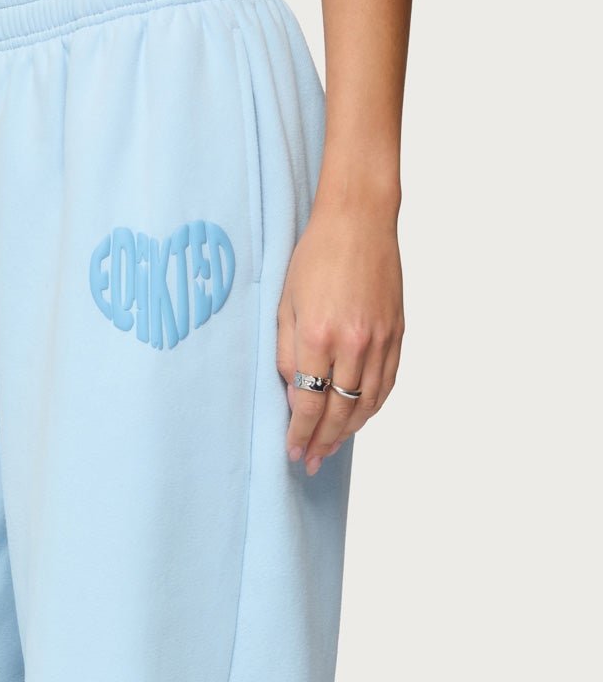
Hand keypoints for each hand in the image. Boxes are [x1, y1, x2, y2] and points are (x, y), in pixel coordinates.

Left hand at [276, 202, 403, 474]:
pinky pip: (387, 383)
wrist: (359, 220)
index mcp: (318, 337)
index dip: (300, 434)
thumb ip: (287, 355)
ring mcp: (380, 339)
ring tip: (332, 447)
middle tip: (311, 461)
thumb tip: (294, 397)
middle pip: (339, 412)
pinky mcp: (397, 332)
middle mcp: (353, 343)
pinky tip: (359, 419)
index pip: (309, 404)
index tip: (294, 452)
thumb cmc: (315, 257)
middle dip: (323, 441)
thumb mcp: (285, 306)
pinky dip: (372, 407)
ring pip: (367, 404)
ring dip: (348, 431)